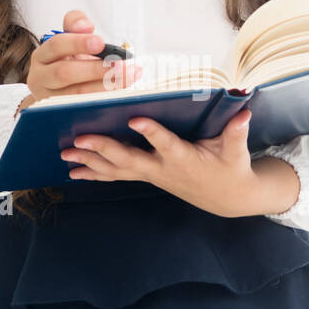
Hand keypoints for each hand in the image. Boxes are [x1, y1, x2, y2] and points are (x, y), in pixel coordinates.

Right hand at [24, 7, 141, 102]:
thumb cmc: (67, 61)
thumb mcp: (69, 40)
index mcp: (42, 56)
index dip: (78, 43)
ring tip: (129, 77)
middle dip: (95, 69)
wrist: (56, 90)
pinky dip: (103, 102)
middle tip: (121, 64)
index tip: (100, 42)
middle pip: (64, 73)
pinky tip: (121, 95)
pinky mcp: (60, 116)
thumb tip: (85, 25)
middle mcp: (40, 78)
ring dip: (105, 87)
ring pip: (75, 95)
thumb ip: (76, 24)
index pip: (57, 45)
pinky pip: (83, 110)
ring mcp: (48, 100)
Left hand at [59, 108, 265, 217]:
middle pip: (129, 160)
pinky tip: (73, 172)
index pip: (166, 144)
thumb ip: (236, 132)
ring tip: (65, 155)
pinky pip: (115, 175)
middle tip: (79, 140)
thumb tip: (244, 111)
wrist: (225, 197)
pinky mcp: (145, 176)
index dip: (152, 133)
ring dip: (89, 163)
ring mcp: (151, 174)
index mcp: (183, 158)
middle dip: (103, 149)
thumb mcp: (236, 151)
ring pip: (116, 170)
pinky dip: (93, 173)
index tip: (136, 119)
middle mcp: (162, 168)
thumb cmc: (230, 168)